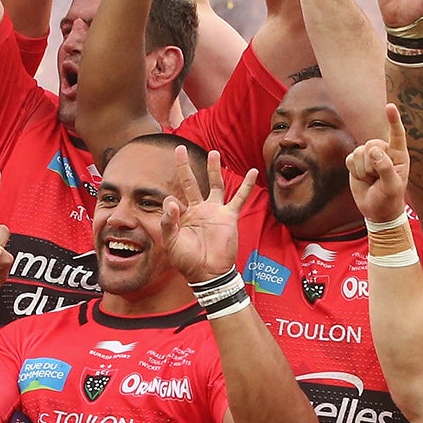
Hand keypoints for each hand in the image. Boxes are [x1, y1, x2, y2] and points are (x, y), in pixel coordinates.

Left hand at [161, 148, 255, 283]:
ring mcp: (215, 211)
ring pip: (215, 184)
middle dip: (185, 166)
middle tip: (180, 149)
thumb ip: (169, 221)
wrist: (208, 274)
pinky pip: (239, 197)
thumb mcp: (172, 242)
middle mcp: (199, 210)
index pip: (174, 198)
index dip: (169, 200)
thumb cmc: (188, 261)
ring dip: (213, 169)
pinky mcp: (229, 216)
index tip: (170, 198)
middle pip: (191, 183)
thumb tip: (170, 199)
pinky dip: (246, 185)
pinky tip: (252, 171)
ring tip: (213, 153)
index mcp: (184, 216)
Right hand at [345, 104, 410, 224]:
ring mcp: (369, 155)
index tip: (389, 106)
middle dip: (371, 163)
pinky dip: (354, 170)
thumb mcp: (392, 187)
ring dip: (362, 170)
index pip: (397, 134)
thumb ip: (386, 168)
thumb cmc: (389, 199)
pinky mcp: (357, 161)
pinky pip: (350, 158)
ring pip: (359, 151)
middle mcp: (385, 151)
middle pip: (372, 144)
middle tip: (376, 178)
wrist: (376, 210)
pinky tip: (362, 178)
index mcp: (399, 155)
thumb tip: (374, 151)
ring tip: (371, 180)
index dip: (393, 120)